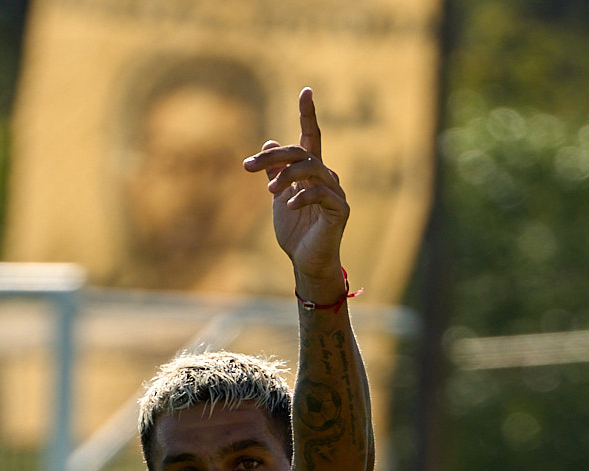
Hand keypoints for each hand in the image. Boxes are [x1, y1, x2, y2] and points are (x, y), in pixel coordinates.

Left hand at [243, 88, 348, 298]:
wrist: (305, 262)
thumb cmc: (295, 230)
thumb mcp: (278, 196)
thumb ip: (275, 170)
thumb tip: (269, 139)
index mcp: (312, 171)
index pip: (311, 136)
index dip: (308, 114)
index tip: (306, 90)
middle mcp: (327, 176)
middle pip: (301, 152)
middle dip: (273, 156)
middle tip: (247, 166)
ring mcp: (336, 192)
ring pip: (311, 169)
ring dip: (286, 176)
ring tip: (269, 191)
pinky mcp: (341, 209)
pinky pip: (321, 193)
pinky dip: (302, 197)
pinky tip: (288, 206)